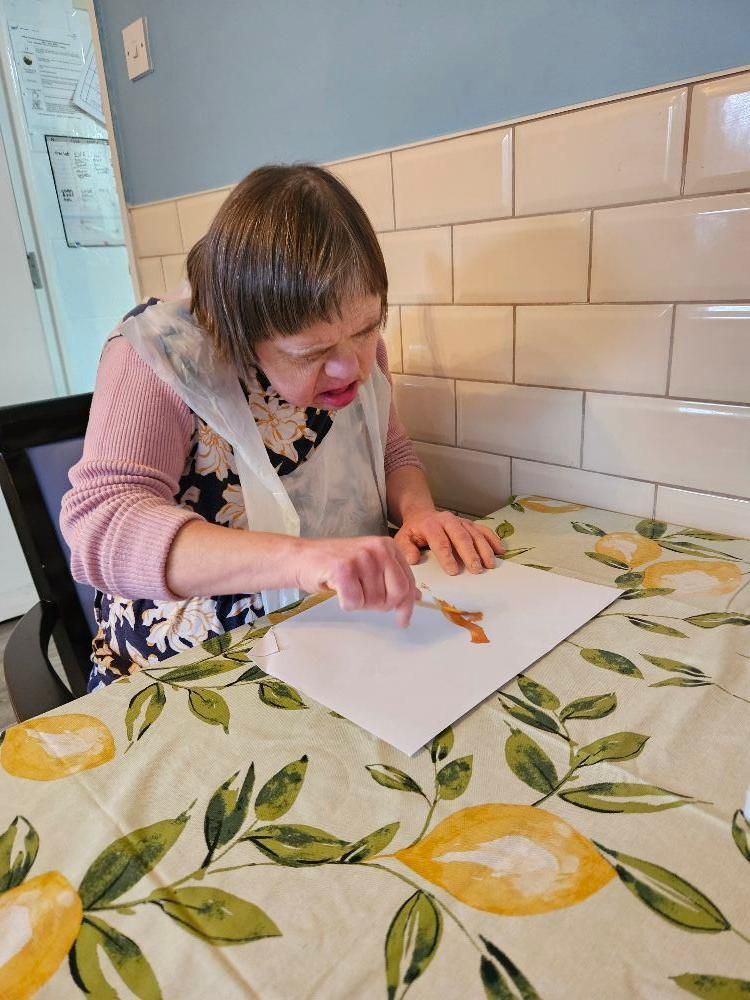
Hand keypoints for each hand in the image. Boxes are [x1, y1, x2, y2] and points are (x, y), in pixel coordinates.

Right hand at [294, 536, 420, 626]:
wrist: (301, 557)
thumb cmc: (336, 564)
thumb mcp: (370, 566)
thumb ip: (392, 578)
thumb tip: (415, 596)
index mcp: (388, 547)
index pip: (408, 582)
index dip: (406, 606)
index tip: (403, 621)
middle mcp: (378, 548)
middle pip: (396, 594)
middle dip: (381, 605)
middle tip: (364, 600)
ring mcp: (361, 557)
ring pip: (374, 601)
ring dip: (360, 603)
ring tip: (347, 588)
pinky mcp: (343, 568)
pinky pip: (354, 602)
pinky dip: (346, 603)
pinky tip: (338, 590)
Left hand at [394, 510, 504, 575]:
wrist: (422, 515)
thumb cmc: (414, 532)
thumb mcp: (403, 538)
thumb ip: (406, 548)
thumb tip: (412, 559)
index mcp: (430, 525)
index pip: (440, 541)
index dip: (447, 556)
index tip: (453, 571)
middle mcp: (448, 521)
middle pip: (461, 537)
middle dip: (470, 554)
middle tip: (476, 570)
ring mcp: (461, 521)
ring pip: (475, 533)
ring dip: (484, 549)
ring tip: (490, 564)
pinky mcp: (470, 524)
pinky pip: (484, 530)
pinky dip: (493, 539)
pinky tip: (500, 551)